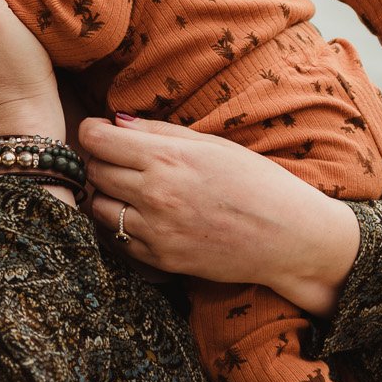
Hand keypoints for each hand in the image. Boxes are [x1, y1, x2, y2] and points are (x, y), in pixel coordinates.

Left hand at [77, 115, 359, 315]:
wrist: (288, 237)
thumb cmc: (257, 182)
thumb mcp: (212, 145)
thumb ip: (159, 132)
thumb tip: (116, 121)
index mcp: (167, 159)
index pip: (95, 140)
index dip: (93, 132)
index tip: (101, 133)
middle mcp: (154, 195)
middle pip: (93, 171)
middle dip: (100, 161)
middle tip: (119, 159)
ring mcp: (155, 231)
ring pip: (99, 207)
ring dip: (107, 195)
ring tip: (131, 189)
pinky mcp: (160, 259)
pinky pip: (118, 239)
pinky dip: (122, 225)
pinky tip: (145, 216)